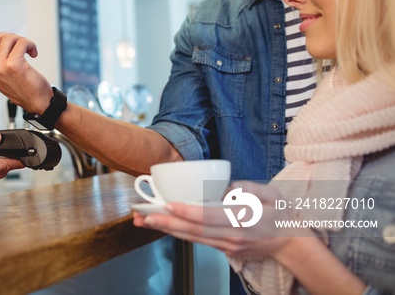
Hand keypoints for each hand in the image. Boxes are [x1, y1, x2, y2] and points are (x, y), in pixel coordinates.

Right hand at [0, 32, 52, 112]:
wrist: (35, 101)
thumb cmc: (20, 86)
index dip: (0, 37)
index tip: (11, 45)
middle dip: (12, 38)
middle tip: (21, 47)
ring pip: (9, 38)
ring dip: (22, 41)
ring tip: (28, 50)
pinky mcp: (13, 65)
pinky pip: (22, 43)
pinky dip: (30, 44)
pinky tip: (33, 53)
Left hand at [133, 181, 305, 257]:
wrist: (291, 243)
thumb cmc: (281, 214)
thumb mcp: (273, 195)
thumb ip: (250, 189)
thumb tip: (228, 187)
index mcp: (243, 220)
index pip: (210, 216)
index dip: (187, 211)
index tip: (169, 204)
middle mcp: (232, 235)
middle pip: (194, 229)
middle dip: (167, 222)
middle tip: (144, 216)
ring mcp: (227, 245)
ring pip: (192, 237)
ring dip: (167, 229)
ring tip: (145, 221)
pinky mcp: (223, 249)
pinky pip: (197, 240)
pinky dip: (178, 233)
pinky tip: (164, 226)